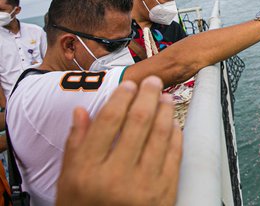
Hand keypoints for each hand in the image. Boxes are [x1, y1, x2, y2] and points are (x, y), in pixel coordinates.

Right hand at [56, 76, 182, 205]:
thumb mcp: (69, 181)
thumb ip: (76, 145)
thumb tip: (82, 111)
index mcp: (88, 171)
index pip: (108, 122)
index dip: (121, 98)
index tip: (128, 85)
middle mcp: (116, 176)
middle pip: (138, 122)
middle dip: (147, 96)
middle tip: (152, 82)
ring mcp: (144, 185)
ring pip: (160, 134)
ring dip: (164, 110)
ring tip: (164, 97)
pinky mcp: (165, 193)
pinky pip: (174, 155)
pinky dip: (175, 134)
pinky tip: (173, 123)